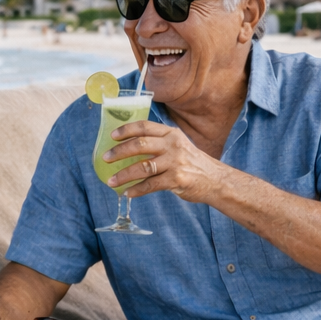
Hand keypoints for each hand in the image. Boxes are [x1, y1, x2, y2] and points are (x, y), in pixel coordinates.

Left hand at [103, 120, 225, 203]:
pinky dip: (136, 190)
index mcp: (171, 134)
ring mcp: (175, 162)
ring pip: (142, 167)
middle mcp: (173, 145)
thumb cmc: (191, 162)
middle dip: (119, 152)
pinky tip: (127, 193)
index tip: (112, 136)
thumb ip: (158, 143)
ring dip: (123, 175)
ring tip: (111, 181)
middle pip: (140, 145)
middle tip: (105, 159)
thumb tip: (128, 147)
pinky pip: (151, 185)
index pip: (145, 127)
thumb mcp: (178, 145)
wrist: (215, 179)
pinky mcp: (176, 179)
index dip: (126, 130)